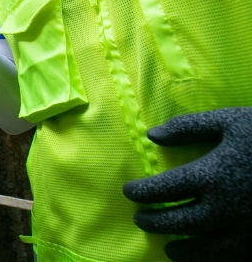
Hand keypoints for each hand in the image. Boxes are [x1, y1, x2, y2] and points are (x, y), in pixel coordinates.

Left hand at [122, 107, 251, 261]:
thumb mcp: (229, 122)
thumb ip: (188, 128)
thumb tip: (152, 135)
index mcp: (212, 176)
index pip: (163, 189)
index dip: (142, 192)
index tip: (130, 192)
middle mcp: (225, 208)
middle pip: (179, 222)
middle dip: (155, 222)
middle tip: (141, 220)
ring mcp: (247, 230)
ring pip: (207, 250)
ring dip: (184, 251)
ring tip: (170, 248)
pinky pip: (236, 257)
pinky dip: (216, 260)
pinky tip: (208, 257)